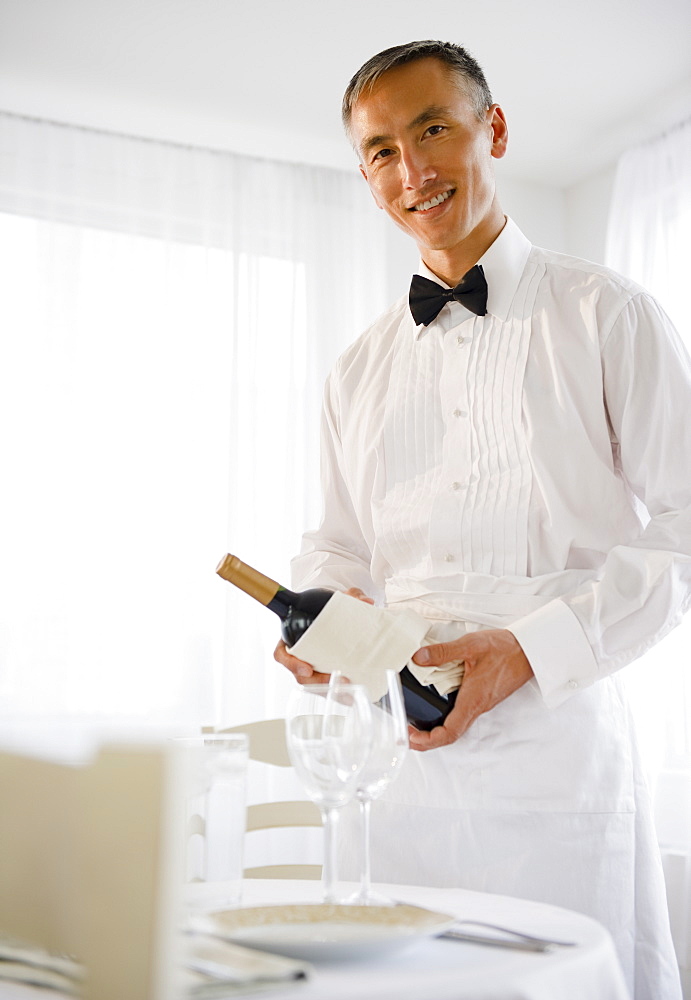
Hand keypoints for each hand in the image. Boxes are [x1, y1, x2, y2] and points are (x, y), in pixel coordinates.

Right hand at [273, 586, 374, 684]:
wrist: (332, 616)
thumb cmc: (325, 611)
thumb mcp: (335, 600)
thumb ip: (349, 596)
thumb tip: (366, 601)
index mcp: (291, 639)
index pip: (282, 655)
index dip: (291, 664)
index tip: (307, 669)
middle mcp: (299, 657)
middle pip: (300, 677)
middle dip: (317, 682)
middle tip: (337, 680)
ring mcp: (311, 668)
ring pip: (314, 685)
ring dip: (329, 690)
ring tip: (348, 690)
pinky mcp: (323, 675)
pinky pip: (326, 688)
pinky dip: (338, 693)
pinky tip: (351, 697)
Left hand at [408, 629, 532, 751]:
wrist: (529, 650)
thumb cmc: (506, 650)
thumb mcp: (471, 645)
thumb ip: (443, 652)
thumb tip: (418, 658)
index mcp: (473, 700)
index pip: (449, 733)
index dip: (428, 740)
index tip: (411, 737)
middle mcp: (477, 707)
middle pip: (450, 734)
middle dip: (427, 739)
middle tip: (406, 733)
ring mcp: (480, 704)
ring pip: (456, 725)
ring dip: (435, 729)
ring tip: (415, 721)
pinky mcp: (482, 697)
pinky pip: (462, 713)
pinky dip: (445, 716)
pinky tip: (435, 703)